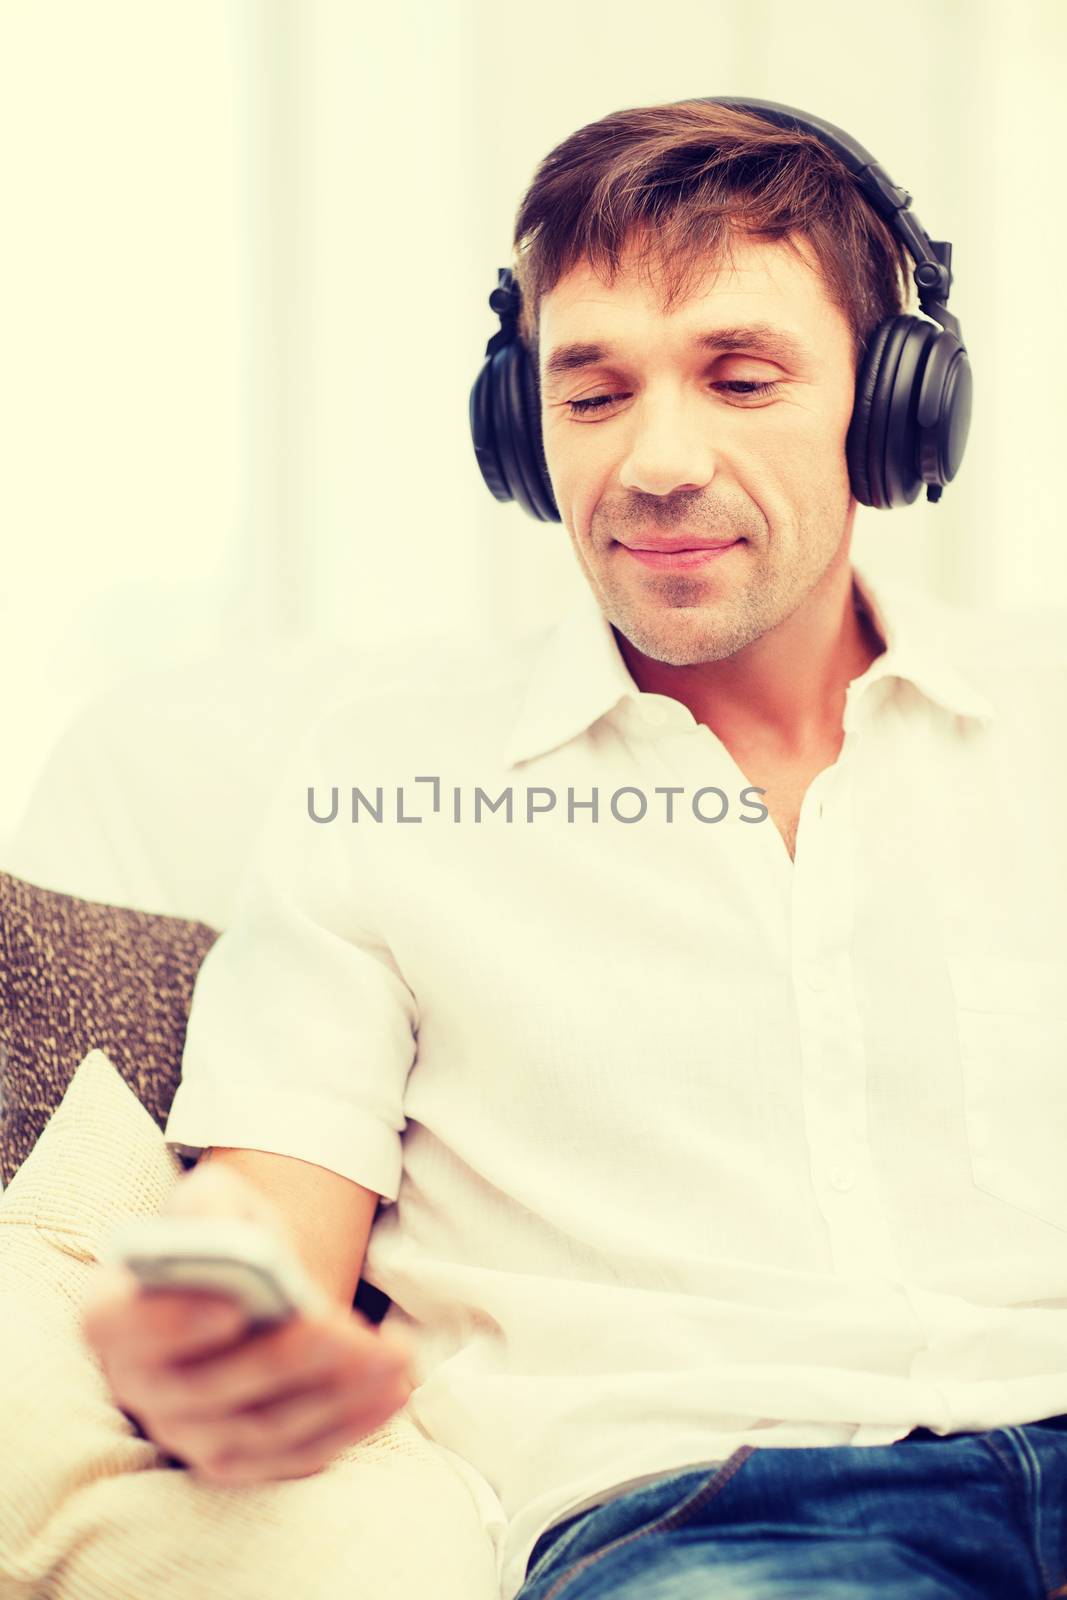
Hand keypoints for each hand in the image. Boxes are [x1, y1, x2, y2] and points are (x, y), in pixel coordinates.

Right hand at [81, 1163, 414, 1483]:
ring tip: (394, 1357)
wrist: (254, 1280)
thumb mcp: (215, 1199)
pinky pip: (291, 1457)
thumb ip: (211, 1208)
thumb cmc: (227, 1233)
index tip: (234, 1307)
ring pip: (260, 1430)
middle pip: (208, 1389)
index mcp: (115, 1314)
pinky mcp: (237, 1458)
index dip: (173, 1323)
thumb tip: (229, 1240)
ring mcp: (186, 1432)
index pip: (121, 1328)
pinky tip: (392, 1391)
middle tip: (349, 1334)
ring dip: (334, 1398)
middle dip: (287, 1363)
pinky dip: (347, 1428)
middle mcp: (139, 1385)